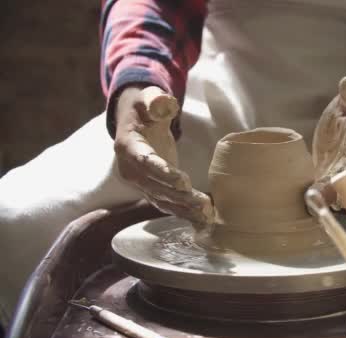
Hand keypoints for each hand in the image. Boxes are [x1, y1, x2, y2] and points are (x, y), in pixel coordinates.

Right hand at [114, 86, 213, 225]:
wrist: (135, 121)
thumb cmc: (145, 108)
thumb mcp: (149, 98)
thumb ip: (155, 100)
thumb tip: (163, 104)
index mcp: (128, 146)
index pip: (145, 161)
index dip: (163, 172)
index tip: (183, 182)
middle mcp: (130, 169)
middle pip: (155, 186)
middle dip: (179, 197)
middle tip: (203, 203)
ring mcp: (140, 182)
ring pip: (161, 199)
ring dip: (184, 209)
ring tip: (207, 215)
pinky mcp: (152, 188)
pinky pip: (167, 204)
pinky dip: (184, 213)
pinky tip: (202, 221)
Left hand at [311, 76, 345, 206]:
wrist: (331, 137)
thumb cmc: (342, 117)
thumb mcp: (344, 104)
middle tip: (344, 190)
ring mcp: (344, 176)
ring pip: (343, 189)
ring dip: (332, 195)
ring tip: (320, 198)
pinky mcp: (330, 185)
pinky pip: (326, 195)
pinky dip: (318, 200)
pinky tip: (309, 204)